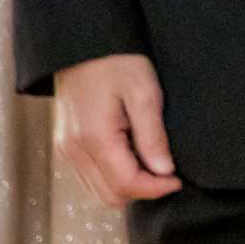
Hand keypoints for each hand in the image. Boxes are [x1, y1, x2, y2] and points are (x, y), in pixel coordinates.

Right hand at [54, 54, 181, 207]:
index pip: (126, 184)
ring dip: (127, 185)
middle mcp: (74, 151)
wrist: (84, 47)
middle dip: (142, 190)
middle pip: (110, 196)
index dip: (156, 188)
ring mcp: (67, 151)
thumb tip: (164, 171)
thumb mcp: (144, 93)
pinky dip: (113, 176)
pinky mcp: (66, 147)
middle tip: (167, 171)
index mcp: (94, 138)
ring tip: (151, 160)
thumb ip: (152, 135)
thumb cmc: (117, 63)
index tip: (177, 179)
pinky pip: (90, 177)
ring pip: (99, 191)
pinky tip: (131, 155)